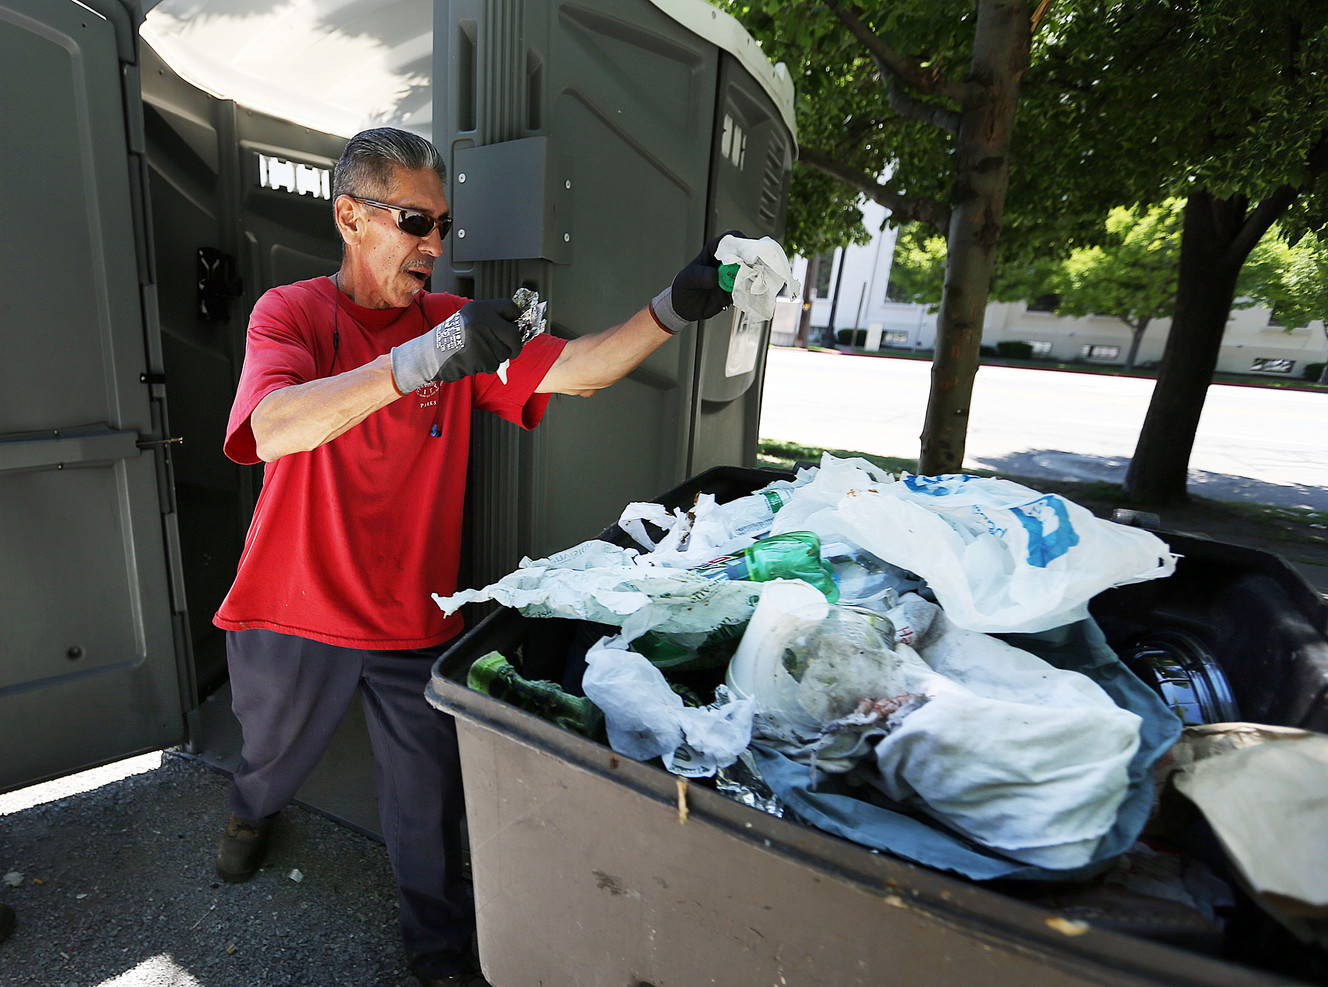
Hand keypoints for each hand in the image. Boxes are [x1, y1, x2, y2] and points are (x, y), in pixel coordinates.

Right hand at [390, 299, 523, 392]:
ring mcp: (482, 339)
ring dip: (497, 356)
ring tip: (478, 352)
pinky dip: (487, 365)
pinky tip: (473, 360)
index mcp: (480, 308)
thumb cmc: (452, 338)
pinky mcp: (481, 357)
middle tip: (507, 348)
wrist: (430, 354)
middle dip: (514, 345)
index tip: (516, 326)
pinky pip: (495, 364)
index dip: (516, 319)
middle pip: (514, 334)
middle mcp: (482, 320)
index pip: (512, 308)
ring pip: (505, 352)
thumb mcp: (470, 318)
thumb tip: (516, 325)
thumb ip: (491, 318)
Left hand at [650, 230, 743, 333]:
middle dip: (751, 259)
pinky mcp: (736, 289)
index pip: (729, 240)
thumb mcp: (687, 279)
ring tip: (751, 281)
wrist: (684, 308)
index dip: (739, 243)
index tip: (743, 252)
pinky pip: (747, 287)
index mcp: (713, 251)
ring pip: (750, 270)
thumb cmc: (684, 287)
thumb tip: (715, 276)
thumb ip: (700, 275)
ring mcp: (732, 275)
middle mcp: (726, 261)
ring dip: (754, 275)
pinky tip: (749, 292)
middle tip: (752, 268)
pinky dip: (750, 289)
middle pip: (745, 253)